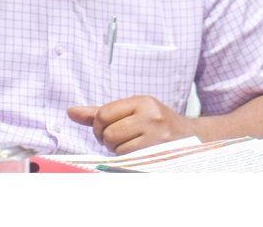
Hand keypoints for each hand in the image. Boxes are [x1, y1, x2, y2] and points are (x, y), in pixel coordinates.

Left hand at [68, 95, 194, 154]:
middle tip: (119, 141)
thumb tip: (70, 112)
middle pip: (108, 133)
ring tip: (130, 147)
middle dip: (108, 141)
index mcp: (142, 101)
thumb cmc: (155, 125)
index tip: (105, 131)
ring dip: (118, 152)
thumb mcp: (132, 112)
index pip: (103, 114)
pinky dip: (127, 160)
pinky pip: (129, 160)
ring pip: (118, 148)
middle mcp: (152, 116)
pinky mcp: (160, 154)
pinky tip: (137, 155)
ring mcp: (158, 136)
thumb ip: (100, 112)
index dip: (98, 126)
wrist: (192, 140)